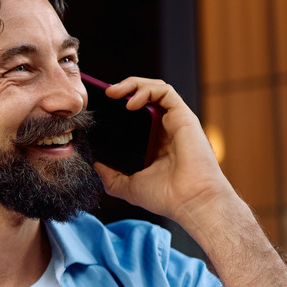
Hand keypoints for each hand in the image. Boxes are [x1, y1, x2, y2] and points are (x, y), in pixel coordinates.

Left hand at [93, 77, 236, 227]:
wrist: (189, 201)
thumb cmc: (167, 197)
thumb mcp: (129, 187)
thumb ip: (112, 177)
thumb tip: (96, 166)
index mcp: (154, 142)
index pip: (136, 114)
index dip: (118, 105)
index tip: (100, 107)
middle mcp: (165, 128)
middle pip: (144, 97)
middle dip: (124, 89)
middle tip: (105, 93)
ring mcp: (175, 121)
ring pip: (154, 89)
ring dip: (133, 85)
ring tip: (114, 92)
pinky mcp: (183, 116)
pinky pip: (165, 92)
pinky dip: (147, 90)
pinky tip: (131, 102)